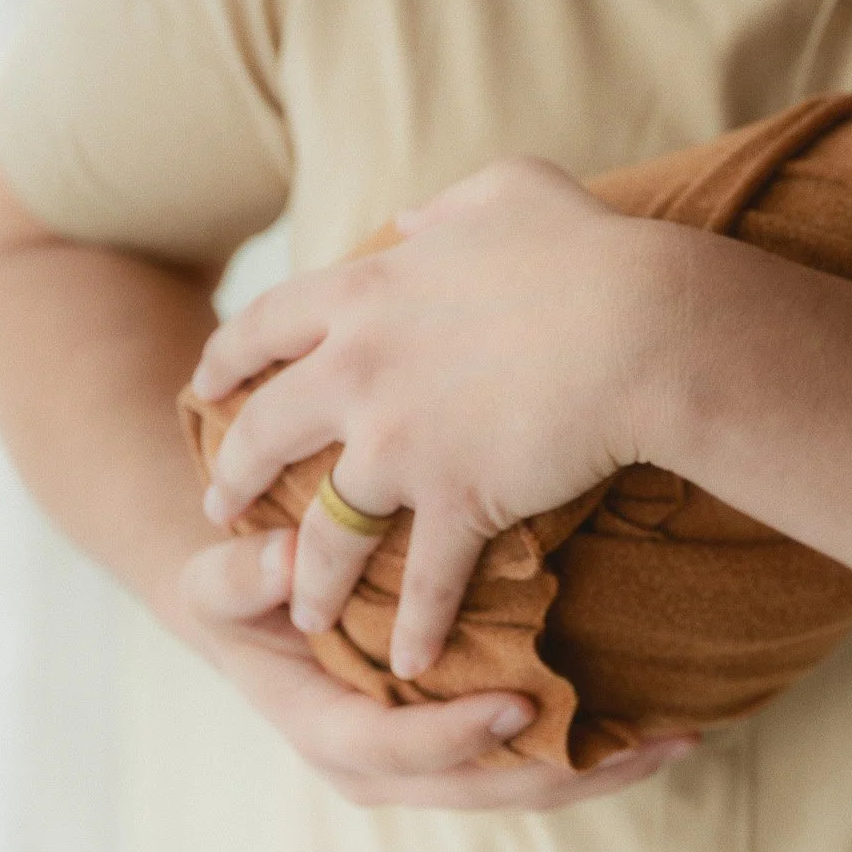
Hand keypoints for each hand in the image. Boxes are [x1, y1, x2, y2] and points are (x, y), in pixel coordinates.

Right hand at [177, 527, 694, 809]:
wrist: (262, 612)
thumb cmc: (244, 593)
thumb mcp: (218, 582)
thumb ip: (243, 577)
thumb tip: (287, 561)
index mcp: (326, 729)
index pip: (392, 749)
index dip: (454, 735)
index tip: (517, 706)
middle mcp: (383, 766)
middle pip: (481, 787)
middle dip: (565, 771)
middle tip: (646, 741)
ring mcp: (428, 761)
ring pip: (520, 785)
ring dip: (598, 768)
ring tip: (675, 739)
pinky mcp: (463, 742)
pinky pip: (531, 761)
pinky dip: (593, 749)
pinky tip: (656, 726)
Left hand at [189, 159, 681, 675]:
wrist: (645, 323)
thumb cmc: (590, 250)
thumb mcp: (509, 191)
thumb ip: (445, 208)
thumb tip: (410, 219)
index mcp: (367, 293)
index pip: (266, 324)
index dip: (229, 355)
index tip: (206, 382)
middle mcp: (361, 371)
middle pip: (266, 433)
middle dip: (234, 473)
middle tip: (217, 504)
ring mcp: (401, 443)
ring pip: (327, 528)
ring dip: (311, 577)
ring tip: (306, 613)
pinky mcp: (457, 501)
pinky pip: (424, 580)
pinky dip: (415, 626)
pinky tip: (407, 660)